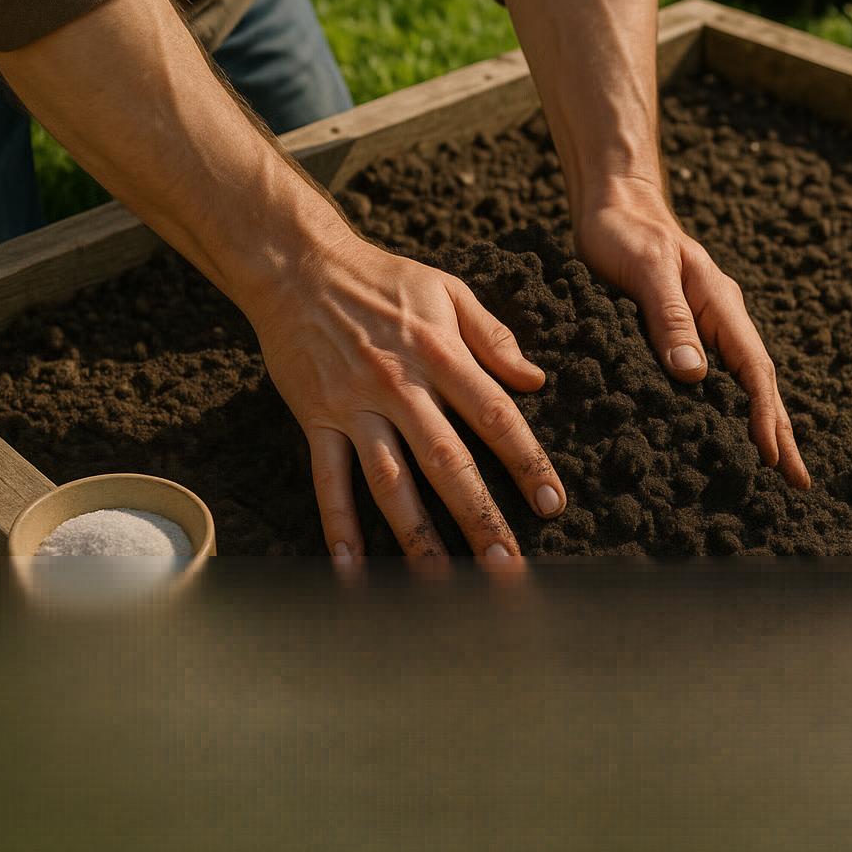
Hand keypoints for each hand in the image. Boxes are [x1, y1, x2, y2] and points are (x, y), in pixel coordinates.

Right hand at [246, 231, 566, 556]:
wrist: (299, 266)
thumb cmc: (384, 280)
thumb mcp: (448, 291)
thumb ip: (494, 337)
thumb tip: (536, 381)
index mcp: (441, 354)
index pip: (496, 417)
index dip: (527, 462)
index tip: (552, 504)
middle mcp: (400, 386)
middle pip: (448, 462)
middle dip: (480, 517)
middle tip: (507, 566)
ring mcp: (355, 407)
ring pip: (391, 483)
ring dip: (417, 536)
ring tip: (443, 584)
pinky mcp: (315, 419)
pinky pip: (329, 481)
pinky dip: (338, 525)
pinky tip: (353, 569)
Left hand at [573, 192, 810, 488]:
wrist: (611, 206)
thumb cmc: (625, 233)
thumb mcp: (646, 271)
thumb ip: (668, 319)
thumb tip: (694, 376)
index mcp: (720, 305)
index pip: (754, 370)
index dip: (765, 417)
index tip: (774, 458)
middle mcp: (719, 320)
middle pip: (759, 384)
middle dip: (778, 433)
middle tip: (798, 483)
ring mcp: (703, 327)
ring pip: (739, 385)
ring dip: (756, 426)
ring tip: (771, 471)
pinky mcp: (679, 333)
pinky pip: (711, 379)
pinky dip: (724, 411)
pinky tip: (722, 436)